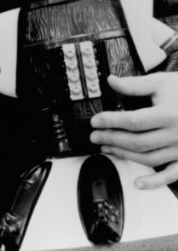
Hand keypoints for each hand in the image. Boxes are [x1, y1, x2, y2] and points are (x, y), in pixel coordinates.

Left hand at [90, 73, 177, 188]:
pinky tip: (138, 183)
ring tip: (106, 148)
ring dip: (125, 155)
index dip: (112, 122)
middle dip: (112, 139)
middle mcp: (176, 135)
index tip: (95, 121)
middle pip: (138, 142)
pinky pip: (171, 175)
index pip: (134, 121)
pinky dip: (154, 182)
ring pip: (149, 158)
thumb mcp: (160, 82)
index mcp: (169, 114)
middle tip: (94, 135)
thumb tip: (111, 81)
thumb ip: (134, 84)